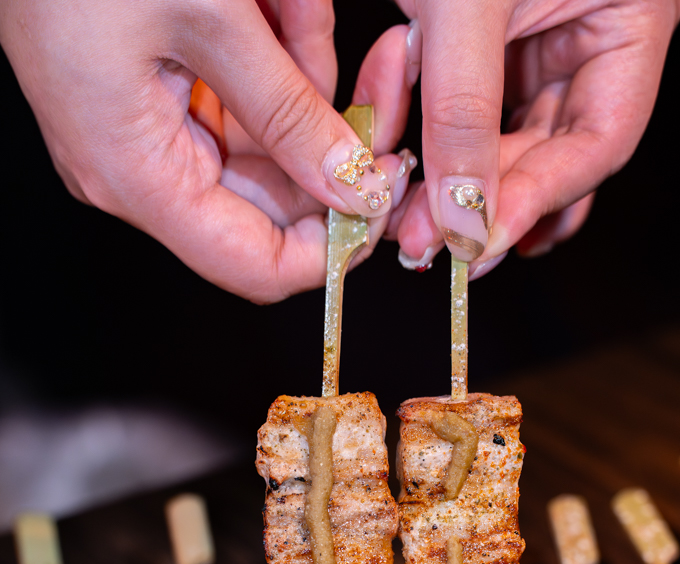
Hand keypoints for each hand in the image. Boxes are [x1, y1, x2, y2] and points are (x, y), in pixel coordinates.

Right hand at [0, 0, 413, 301]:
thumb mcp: (206, 13)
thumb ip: (288, 109)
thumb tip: (354, 185)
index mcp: (137, 174)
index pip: (255, 265)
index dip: (331, 247)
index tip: (386, 194)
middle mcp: (138, 168)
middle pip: (270, 203)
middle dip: (333, 145)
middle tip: (385, 84)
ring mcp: (143, 129)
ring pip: (264, 141)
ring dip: (303, 77)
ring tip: (294, 1)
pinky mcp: (153, 88)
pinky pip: (239, 95)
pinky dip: (274, 52)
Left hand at [393, 0, 679, 277]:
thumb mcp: (467, 5)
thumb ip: (463, 111)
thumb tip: (461, 218)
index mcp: (631, 16)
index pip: (599, 141)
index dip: (538, 200)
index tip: (479, 243)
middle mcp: (596, 33)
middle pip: (553, 152)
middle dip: (485, 200)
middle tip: (428, 242)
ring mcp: (547, 36)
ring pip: (511, 140)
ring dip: (459, 182)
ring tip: (416, 222)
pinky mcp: (496, 36)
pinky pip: (474, 110)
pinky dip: (440, 142)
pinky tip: (417, 179)